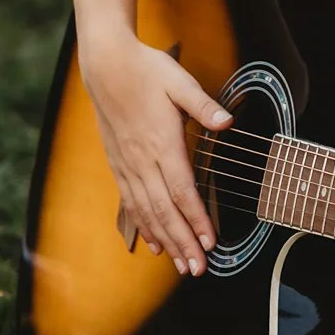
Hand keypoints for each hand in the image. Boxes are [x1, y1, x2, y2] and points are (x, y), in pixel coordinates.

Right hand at [78, 32, 232, 275]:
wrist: (106, 66)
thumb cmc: (147, 70)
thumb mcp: (180, 81)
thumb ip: (204, 105)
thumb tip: (228, 121)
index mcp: (162, 143)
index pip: (182, 190)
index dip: (195, 219)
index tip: (209, 243)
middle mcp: (142, 160)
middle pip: (164, 210)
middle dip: (182, 242)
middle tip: (197, 269)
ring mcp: (127, 165)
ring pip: (147, 212)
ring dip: (165, 240)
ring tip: (180, 265)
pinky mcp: (118, 164)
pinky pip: (131, 202)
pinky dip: (144, 226)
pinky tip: (154, 243)